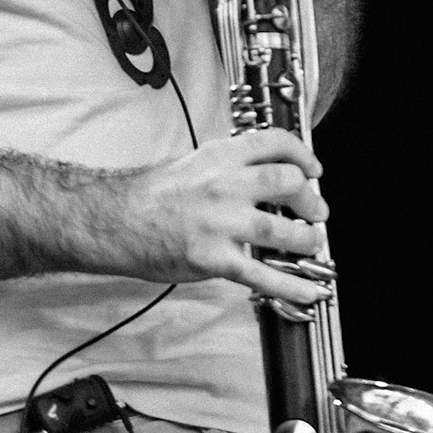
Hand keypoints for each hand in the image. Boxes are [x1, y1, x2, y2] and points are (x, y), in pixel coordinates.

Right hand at [116, 128, 331, 305]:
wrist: (116, 221)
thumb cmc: (152, 195)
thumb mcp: (195, 163)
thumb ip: (233, 167)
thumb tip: (270, 175)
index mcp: (221, 156)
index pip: (275, 143)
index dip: (303, 155)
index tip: (314, 169)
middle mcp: (225, 185)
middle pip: (288, 183)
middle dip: (311, 199)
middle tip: (316, 212)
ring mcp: (221, 223)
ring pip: (282, 230)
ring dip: (307, 239)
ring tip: (311, 244)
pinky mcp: (214, 259)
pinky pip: (263, 274)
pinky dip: (293, 285)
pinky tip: (310, 290)